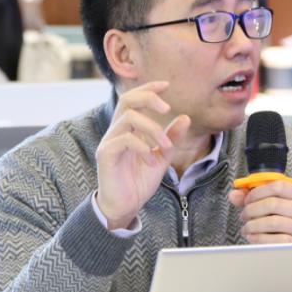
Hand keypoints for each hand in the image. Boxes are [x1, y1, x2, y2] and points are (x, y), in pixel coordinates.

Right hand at [95, 81, 189, 229]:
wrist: (125, 206)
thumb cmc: (139, 182)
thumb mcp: (162, 157)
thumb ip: (171, 139)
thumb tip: (185, 118)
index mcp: (128, 129)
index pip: (134, 99)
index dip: (149, 88)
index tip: (167, 85)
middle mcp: (116, 131)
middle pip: (127, 99)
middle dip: (148, 97)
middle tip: (166, 108)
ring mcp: (109, 142)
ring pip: (129, 117)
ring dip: (152, 128)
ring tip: (164, 145)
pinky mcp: (106, 154)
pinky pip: (124, 139)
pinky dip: (143, 147)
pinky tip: (151, 160)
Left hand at [228, 179, 291, 243]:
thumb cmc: (282, 219)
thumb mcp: (271, 204)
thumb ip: (252, 198)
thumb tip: (234, 195)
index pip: (278, 186)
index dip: (257, 192)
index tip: (246, 200)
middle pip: (273, 204)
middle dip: (252, 210)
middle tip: (244, 216)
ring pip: (273, 222)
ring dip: (253, 225)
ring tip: (247, 228)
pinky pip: (276, 240)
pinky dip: (259, 238)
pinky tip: (252, 237)